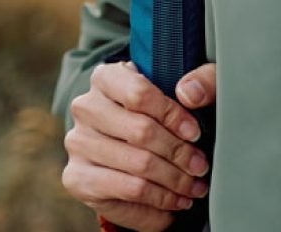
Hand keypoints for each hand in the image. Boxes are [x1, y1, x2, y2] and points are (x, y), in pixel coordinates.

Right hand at [61, 61, 215, 231]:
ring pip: (137, 165)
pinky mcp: (77, 177)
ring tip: (194, 187)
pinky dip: (159, 200)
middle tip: (201, 167)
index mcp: (107, 77)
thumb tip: (191, 93)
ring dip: (174, 181)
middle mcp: (86, 108)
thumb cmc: (163, 111)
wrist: (132, 146)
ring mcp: (78, 143)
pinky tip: (175, 202)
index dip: (173, 115)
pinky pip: (127, 191)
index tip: (196, 133)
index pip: (139, 93)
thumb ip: (203, 80)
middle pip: (141, 132)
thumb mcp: (189, 88)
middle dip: (179, 154)